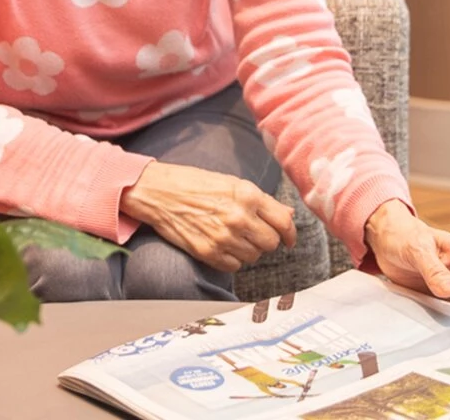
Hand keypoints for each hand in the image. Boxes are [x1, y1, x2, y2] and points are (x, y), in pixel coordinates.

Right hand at [119, 162, 297, 272]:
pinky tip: (222, 245)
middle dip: (266, 241)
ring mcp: (223, 237)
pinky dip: (232, 260)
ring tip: (233, 236)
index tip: (289, 239)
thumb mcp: (232, 183)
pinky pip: (234, 266)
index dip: (290, 234)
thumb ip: (262, 201)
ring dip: (248, 250)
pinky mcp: (208, 253)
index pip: (283, 222)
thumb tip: (288, 215)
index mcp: (247, 195)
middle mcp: (238, 217)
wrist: (159, 193)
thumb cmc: (196, 184)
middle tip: (254, 234)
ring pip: (253, 257)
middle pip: (271, 244)